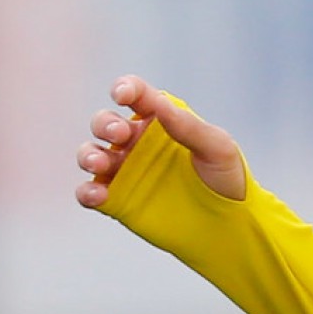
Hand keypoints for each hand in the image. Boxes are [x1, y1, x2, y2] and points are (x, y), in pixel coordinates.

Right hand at [77, 74, 245, 208]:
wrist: (226, 225)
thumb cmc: (226, 179)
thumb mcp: (217, 147)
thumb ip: (187, 125)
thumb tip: (159, 103)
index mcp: (161, 120)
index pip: (136, 95)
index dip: (124, 88)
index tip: (122, 95)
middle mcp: (138, 143)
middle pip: (105, 123)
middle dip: (105, 124)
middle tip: (120, 135)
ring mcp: (125, 172)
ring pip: (91, 154)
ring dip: (88, 155)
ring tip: (100, 164)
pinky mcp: (117, 201)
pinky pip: (90, 192)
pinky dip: (86, 191)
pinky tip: (98, 194)